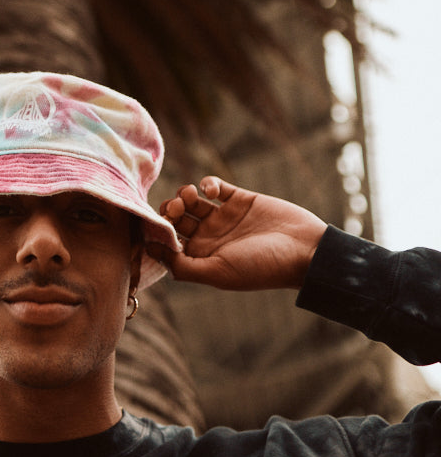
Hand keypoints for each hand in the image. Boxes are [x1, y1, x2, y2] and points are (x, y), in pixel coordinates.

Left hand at [156, 176, 326, 289]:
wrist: (304, 251)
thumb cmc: (261, 267)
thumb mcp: (218, 273)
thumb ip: (183, 266)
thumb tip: (151, 251)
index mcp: (201, 257)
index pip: (168, 241)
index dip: (156, 231)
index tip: (153, 225)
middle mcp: (209, 237)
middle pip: (175, 218)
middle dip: (168, 210)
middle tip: (174, 209)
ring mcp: (224, 217)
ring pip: (190, 200)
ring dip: (183, 195)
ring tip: (190, 197)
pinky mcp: (239, 199)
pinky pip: (213, 186)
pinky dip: (206, 184)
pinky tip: (210, 191)